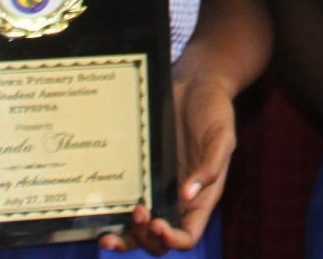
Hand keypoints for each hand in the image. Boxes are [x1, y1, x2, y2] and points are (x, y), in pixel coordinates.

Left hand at [102, 74, 235, 252]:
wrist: (194, 83)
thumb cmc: (214, 109)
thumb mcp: (222, 135)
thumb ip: (210, 166)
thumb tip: (189, 194)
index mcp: (202, 196)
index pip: (189, 234)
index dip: (173, 240)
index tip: (158, 224)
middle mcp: (179, 198)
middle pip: (160, 239)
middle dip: (146, 238)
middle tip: (137, 214)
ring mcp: (159, 189)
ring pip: (139, 230)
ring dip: (125, 238)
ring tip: (108, 234)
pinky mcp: (142, 175)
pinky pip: (126, 203)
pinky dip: (114, 216)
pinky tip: (100, 215)